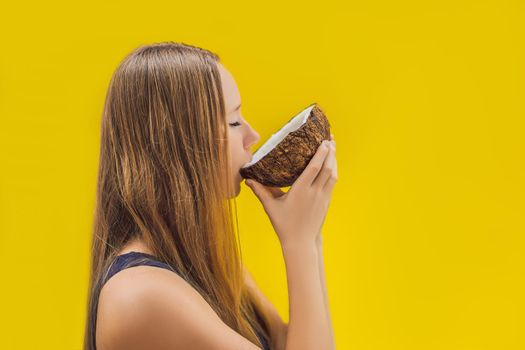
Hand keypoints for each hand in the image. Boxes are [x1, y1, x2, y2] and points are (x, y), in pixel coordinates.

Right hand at [246, 133, 337, 247]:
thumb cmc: (284, 225)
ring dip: (334, 160)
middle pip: (327, 168)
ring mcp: (322, 197)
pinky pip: (332, 183)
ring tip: (333, 148)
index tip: (325, 141)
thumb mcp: (270, 207)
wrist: (301, 242)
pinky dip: (333, 171)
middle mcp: (314, 192)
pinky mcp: (326, 202)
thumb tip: (247, 180)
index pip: (315, 168)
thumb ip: (260, 191)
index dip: (321, 153)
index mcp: (301, 190)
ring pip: (333, 175)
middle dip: (330, 152)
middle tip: (330, 138)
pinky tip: (332, 165)